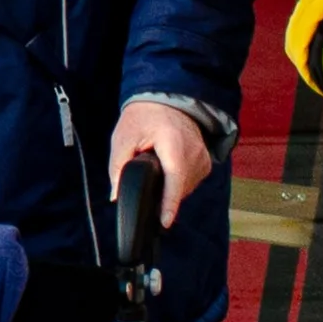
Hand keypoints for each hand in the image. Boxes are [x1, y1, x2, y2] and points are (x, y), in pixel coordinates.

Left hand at [108, 101, 212, 229]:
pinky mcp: (207, 161)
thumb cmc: (143, 117)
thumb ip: (118, 167)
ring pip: (185, 187)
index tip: (164, 222)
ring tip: (156, 169)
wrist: (166, 99)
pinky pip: (191, 182)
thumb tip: (116, 196)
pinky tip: (167, 171)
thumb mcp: (123, 138)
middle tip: (145, 176)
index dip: (169, 204)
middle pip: (178, 188)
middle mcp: (194, 152)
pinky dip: (178, 181)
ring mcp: (203, 157)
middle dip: (161, 193)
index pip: (174, 180)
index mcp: (174, 144)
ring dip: (169, 187)